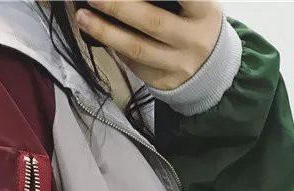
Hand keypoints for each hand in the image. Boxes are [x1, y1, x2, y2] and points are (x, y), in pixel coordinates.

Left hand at [74, 0, 222, 90]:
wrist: (211, 70)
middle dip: (119, 7)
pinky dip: (113, 46)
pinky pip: (133, 62)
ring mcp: (177, 64)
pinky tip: (96, 33)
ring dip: (106, 32)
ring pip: (136, 48)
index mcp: (205, 13)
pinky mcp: (162, 81)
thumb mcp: (198, 5)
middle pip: (152, 22)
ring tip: (83, 17)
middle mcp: (192, 40)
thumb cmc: (197, 25)